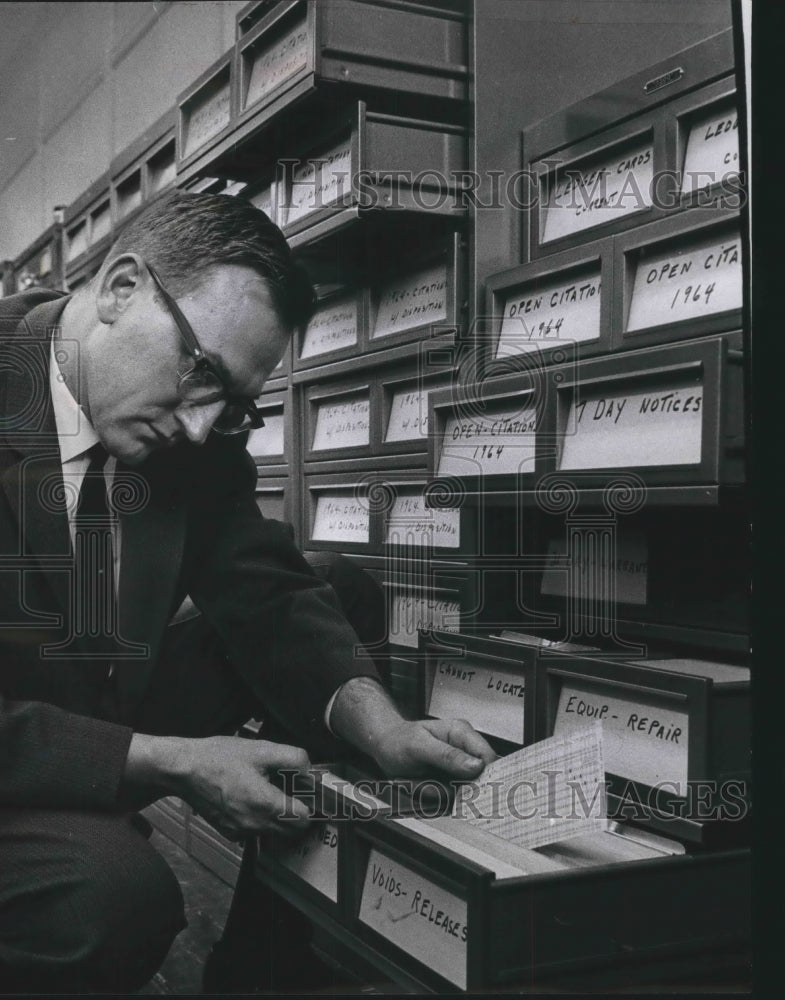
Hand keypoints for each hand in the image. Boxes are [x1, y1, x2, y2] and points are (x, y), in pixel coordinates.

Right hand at [123, 733, 311, 839]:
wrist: (185, 769)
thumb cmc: (220, 758)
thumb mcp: (262, 749)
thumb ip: (293, 758)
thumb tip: (310, 770)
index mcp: (266, 805)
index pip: (303, 820)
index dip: (310, 804)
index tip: (307, 792)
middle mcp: (255, 825)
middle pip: (291, 831)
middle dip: (297, 813)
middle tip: (292, 790)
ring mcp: (241, 832)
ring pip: (274, 833)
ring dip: (279, 817)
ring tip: (271, 791)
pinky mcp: (230, 832)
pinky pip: (256, 832)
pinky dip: (261, 820)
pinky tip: (253, 798)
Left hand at [330, 677, 495, 781]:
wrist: (384, 746)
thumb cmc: (399, 740)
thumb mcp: (419, 746)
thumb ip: (447, 755)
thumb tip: (476, 766)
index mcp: (462, 733)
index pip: (487, 757)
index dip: (483, 775)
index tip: (466, 787)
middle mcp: (463, 750)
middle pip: (476, 780)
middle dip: (451, 787)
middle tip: (427, 781)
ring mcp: (456, 767)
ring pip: (459, 792)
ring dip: (436, 792)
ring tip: (417, 779)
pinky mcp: (447, 781)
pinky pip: (446, 797)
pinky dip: (430, 795)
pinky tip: (418, 783)